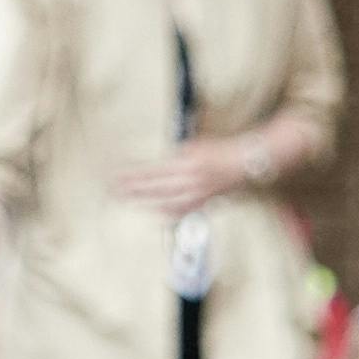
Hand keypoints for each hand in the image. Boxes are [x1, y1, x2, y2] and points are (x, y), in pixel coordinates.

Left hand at [113, 134, 239, 214]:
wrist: (245, 163)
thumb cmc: (222, 151)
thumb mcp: (195, 146)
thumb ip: (177, 155)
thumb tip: (163, 163)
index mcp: (186, 165)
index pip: (151, 172)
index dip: (132, 175)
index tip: (117, 176)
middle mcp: (189, 183)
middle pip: (153, 189)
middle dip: (131, 190)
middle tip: (113, 190)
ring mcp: (196, 196)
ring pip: (163, 202)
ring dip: (143, 201)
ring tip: (127, 200)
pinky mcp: (203, 203)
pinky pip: (180, 211)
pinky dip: (165, 212)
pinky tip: (155, 212)